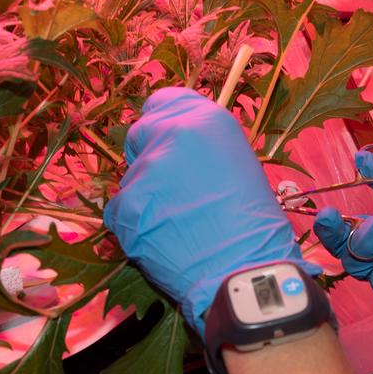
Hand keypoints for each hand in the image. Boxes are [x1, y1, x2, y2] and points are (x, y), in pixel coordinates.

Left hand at [103, 88, 317, 334]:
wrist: (246, 272)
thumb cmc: (254, 225)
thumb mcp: (237, 165)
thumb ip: (202, 147)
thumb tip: (178, 148)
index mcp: (207, 120)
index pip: (164, 101)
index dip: (164, 124)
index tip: (169, 144)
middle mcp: (172, 134)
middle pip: (140, 133)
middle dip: (149, 155)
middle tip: (172, 188)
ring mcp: (145, 170)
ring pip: (130, 177)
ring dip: (144, 195)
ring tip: (176, 224)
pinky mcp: (126, 204)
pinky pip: (118, 211)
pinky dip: (134, 225)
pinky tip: (164, 241)